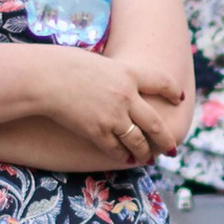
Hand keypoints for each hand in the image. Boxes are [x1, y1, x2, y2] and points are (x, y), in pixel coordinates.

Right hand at [36, 46, 182, 165]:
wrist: (44, 78)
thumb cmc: (63, 65)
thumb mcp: (97, 63)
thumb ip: (112, 75)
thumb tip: (116, 85)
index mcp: (128, 73)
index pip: (161, 82)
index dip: (173, 91)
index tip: (179, 99)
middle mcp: (127, 96)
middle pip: (156, 123)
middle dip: (166, 139)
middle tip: (173, 149)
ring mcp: (114, 116)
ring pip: (138, 142)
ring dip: (145, 153)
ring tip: (149, 159)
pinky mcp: (98, 132)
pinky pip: (116, 149)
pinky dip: (123, 156)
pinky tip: (126, 159)